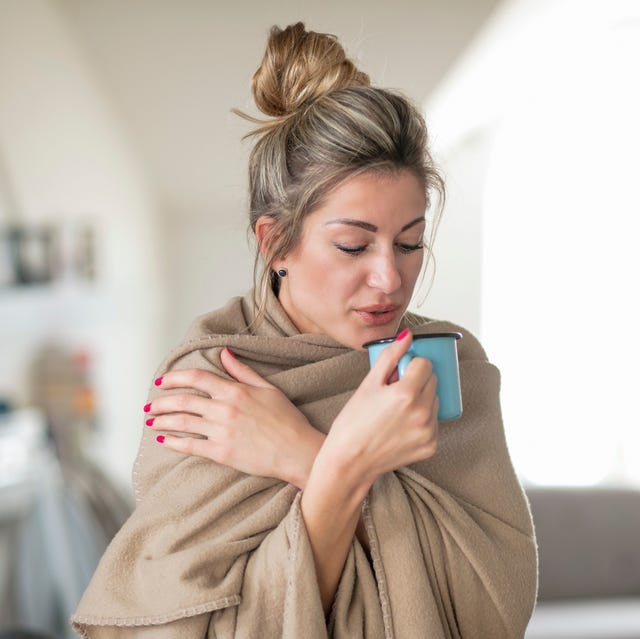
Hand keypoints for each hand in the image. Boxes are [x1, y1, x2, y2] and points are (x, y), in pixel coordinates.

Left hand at [145, 348, 324, 488]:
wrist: (297, 450)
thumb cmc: (286, 419)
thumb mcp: (267, 389)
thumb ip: (242, 372)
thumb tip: (224, 353)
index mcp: (235, 391)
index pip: (197, 378)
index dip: (175, 378)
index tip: (162, 381)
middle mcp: (225, 409)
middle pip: (184, 401)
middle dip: (162, 402)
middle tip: (150, 405)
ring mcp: (222, 432)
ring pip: (183, 422)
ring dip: (163, 421)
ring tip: (151, 422)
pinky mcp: (222, 453)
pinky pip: (191, 445)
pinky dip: (174, 442)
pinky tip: (163, 441)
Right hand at [322, 330, 438, 485]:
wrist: (349, 462)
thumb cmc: (353, 421)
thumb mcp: (368, 384)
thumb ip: (390, 356)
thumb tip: (408, 335)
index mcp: (407, 393)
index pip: (424, 364)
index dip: (409, 365)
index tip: (396, 374)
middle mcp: (422, 413)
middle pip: (432, 380)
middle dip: (417, 380)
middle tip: (393, 391)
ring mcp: (428, 432)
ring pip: (434, 400)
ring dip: (421, 399)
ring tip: (396, 410)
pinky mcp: (430, 446)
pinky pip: (433, 422)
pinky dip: (422, 419)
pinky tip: (401, 426)